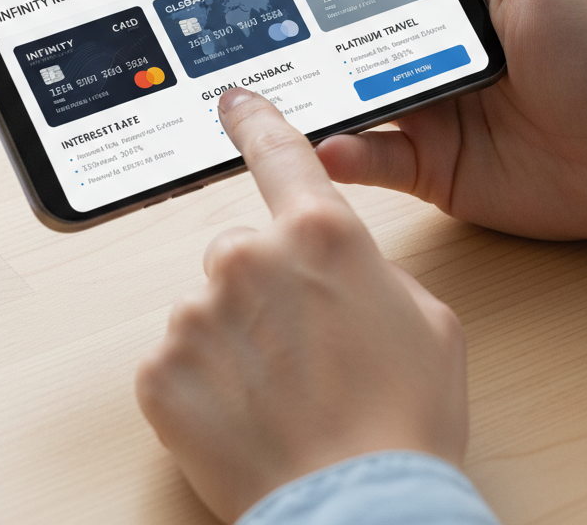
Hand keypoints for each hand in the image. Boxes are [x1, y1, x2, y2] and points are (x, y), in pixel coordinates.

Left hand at [136, 88, 466, 523]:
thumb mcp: (427, 322)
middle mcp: (249, 257)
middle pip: (244, 250)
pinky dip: (204, 383)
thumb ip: (370, 272)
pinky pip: (179, 359)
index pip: (279, 151)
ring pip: (211, 307)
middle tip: (304, 352)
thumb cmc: (404, 422)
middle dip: (266, 289)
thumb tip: (339, 273)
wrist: (359, 512)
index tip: (232, 101)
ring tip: (281, 395)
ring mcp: (197, 313)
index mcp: (320, 232)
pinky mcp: (160, 370)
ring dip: (236, 339)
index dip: (255, 120)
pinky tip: (244, 416)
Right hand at [244, 0, 586, 249]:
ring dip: (304, 83)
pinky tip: (322, 141)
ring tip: (259, 74)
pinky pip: (368, 156)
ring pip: (343, 89)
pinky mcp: (424, 161)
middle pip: (341, 19)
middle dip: (289, 6)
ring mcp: (419, 101)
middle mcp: (423, 42)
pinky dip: (341, 151)